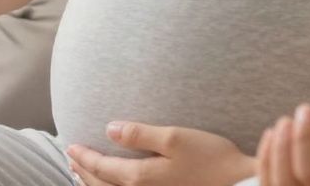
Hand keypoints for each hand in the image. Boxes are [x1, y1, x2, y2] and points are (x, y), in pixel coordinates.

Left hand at [67, 121, 253, 185]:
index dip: (84, 157)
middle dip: (84, 172)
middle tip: (71, 159)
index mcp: (141, 178)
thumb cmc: (212, 159)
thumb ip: (140, 134)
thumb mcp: (176, 138)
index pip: (102, 168)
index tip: (70, 146)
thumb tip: (110, 129)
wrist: (239, 185)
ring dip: (94, 185)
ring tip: (83, 174)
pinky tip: (114, 185)